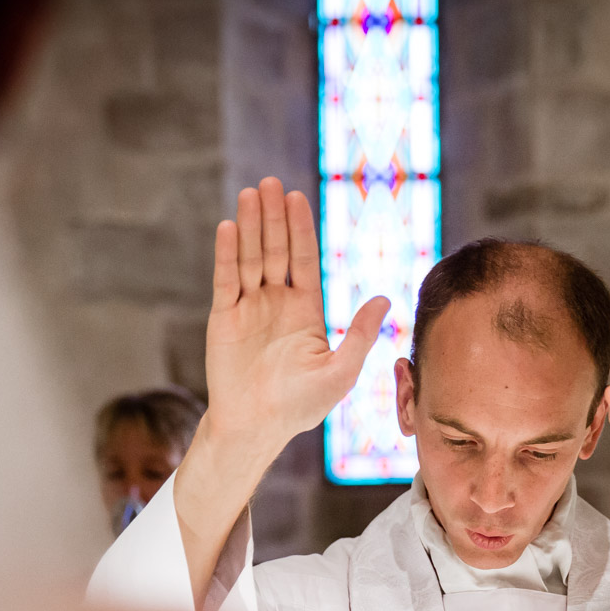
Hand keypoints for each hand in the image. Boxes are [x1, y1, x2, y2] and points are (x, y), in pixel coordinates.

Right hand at [202, 176, 388, 461]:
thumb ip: (360, 334)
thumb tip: (386, 298)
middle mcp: (275, 302)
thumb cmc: (301, 405)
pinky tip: (229, 227)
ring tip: (252, 193)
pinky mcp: (223, 318)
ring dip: (250, 225)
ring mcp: (248, 308)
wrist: (257, 428)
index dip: (300, 229)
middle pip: (275, 249)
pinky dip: (227, 253)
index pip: (303, 259)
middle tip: (272, 183)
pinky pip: (226, 279)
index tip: (298, 197)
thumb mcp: (341, 370)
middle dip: (274, 217)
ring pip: (250, 257)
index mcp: (304, 310)